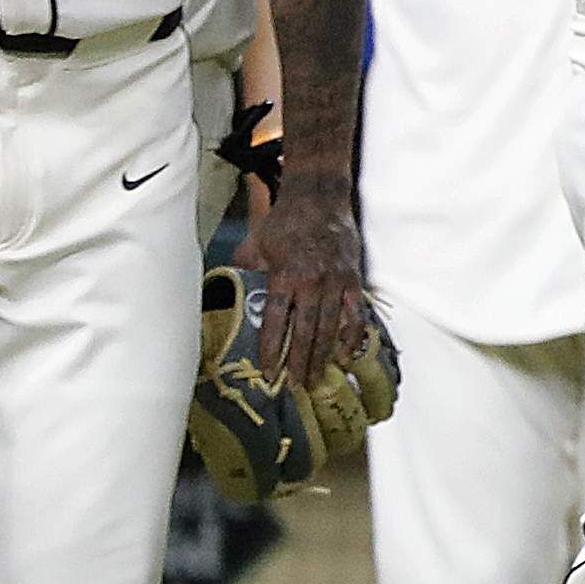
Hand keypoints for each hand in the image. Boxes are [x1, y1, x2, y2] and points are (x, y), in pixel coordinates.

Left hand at [239, 177, 364, 383]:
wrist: (320, 197)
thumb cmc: (284, 221)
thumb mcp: (255, 245)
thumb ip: (246, 271)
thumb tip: (230, 292)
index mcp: (284, 275)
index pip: (276, 323)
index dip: (272, 351)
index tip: (269, 373)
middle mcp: (311, 282)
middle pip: (305, 332)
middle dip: (300, 362)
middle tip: (297, 386)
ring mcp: (335, 283)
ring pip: (330, 328)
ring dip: (323, 356)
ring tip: (317, 378)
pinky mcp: (352, 280)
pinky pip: (355, 314)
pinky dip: (351, 336)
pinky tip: (345, 354)